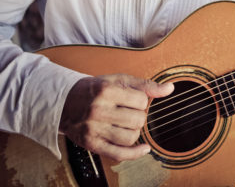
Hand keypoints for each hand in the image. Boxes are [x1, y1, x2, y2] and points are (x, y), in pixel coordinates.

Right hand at [59, 74, 173, 161]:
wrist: (65, 102)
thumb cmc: (96, 90)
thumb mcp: (119, 80)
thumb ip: (145, 85)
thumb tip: (169, 88)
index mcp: (106, 91)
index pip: (141, 101)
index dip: (142, 101)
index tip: (133, 100)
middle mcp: (99, 110)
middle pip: (137, 120)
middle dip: (138, 116)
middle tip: (128, 112)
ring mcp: (94, 129)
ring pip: (130, 137)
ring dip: (134, 131)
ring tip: (126, 124)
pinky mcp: (92, 144)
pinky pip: (119, 154)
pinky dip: (135, 154)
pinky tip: (144, 149)